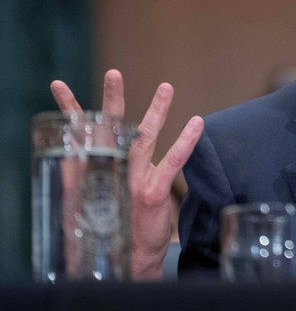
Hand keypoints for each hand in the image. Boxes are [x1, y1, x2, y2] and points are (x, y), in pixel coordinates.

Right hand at [51, 70, 203, 279]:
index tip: (60, 86)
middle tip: (114, 74)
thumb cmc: (116, 224)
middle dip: (112, 99)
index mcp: (96, 170)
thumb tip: (85, 148)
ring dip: (156, 111)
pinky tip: (197, 122)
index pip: (83, 134)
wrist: (129, 259)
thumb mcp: (101, 194)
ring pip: (143, 138)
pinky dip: (186, 140)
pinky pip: (173, 160)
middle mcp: (111, 172)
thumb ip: (99, 169)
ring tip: (166, 87)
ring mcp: (132, 180)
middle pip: (111, 129)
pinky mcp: (152, 192)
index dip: (71, 109)